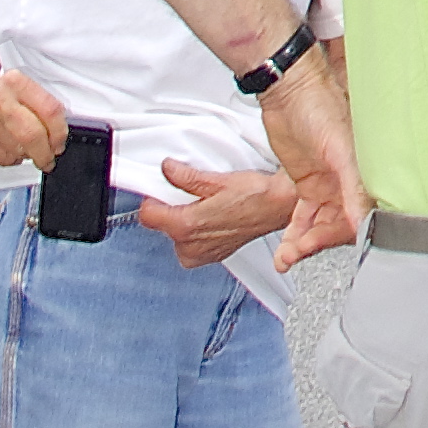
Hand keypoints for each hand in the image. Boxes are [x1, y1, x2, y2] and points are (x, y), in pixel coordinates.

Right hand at [0, 71, 69, 173]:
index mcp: (16, 83)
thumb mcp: (18, 87)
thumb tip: (59, 128)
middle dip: (44, 153)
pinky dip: (12, 159)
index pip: (49, 110)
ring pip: (17, 150)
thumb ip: (39, 102)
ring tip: (30, 152)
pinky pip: (2, 158)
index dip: (59, 132)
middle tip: (49, 159)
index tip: (60, 142)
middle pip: (32, 135)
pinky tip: (13, 151)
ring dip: (28, 156)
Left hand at [141, 156, 302, 267]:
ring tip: (206, 207)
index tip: (160, 191)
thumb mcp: (217, 180)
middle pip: (162, 226)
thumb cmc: (257, 195)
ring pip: (175, 236)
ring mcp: (201, 255)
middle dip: (172, 209)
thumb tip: (168, 169)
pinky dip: (197, 233)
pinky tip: (213, 218)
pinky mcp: (212, 257)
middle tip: (193, 196)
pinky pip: (191, 246)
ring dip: (184, 222)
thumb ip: (186, 176)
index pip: (147, 216)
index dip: (153, 199)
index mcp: (187, 226)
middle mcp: (190, 246)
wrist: (280, 208)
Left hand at [257, 42, 367, 266]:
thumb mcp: (338, 148)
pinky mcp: (308, 185)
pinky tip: (285, 252)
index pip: (364, 215)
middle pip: (340, 226)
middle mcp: (349, 182)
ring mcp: (328, 186)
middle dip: (319, 242)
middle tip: (299, 250)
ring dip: (303, 244)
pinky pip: (304, 218)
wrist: (287, 92)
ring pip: (320, 226)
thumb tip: (362, 222)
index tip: (328, 244)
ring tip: (286, 257)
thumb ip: (352, 186)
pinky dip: (295, 235)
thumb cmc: (319, 107)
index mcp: (365, 173)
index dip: (347, 234)